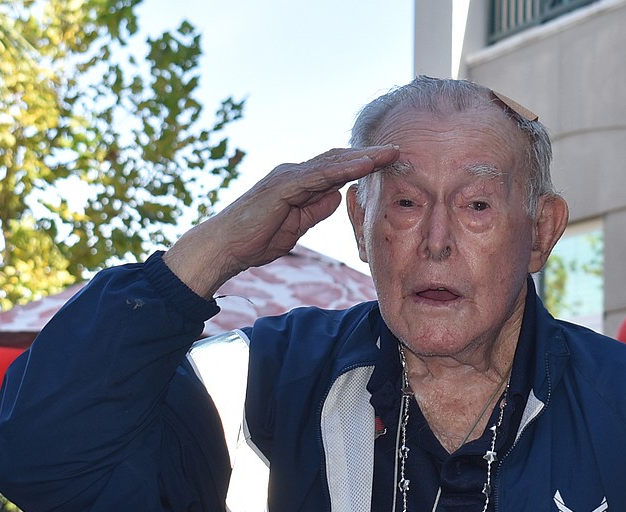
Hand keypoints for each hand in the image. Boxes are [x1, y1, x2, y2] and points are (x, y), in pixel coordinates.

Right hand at [163, 145, 399, 296]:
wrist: (225, 247)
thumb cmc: (256, 239)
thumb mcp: (296, 226)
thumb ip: (315, 210)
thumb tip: (338, 196)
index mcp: (299, 184)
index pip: (337, 170)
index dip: (363, 166)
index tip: (390, 166)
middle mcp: (295, 173)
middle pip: (339, 160)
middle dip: (370, 156)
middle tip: (400, 151)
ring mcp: (288, 176)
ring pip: (332, 162)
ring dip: (364, 157)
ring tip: (391, 153)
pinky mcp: (282, 186)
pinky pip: (318, 175)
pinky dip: (343, 168)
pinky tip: (364, 165)